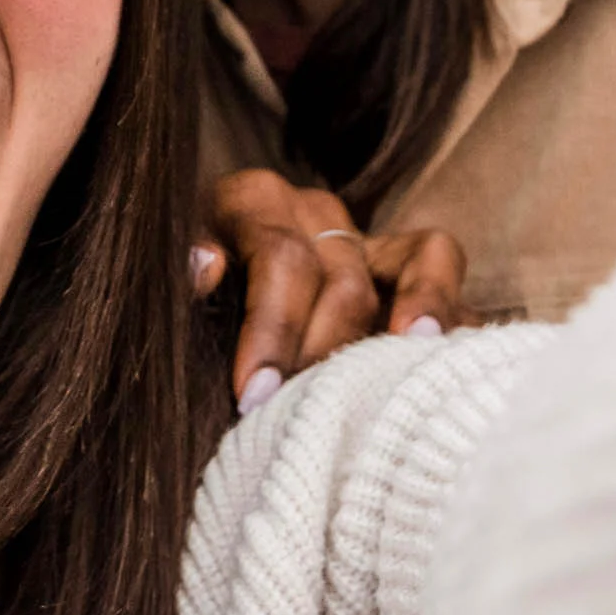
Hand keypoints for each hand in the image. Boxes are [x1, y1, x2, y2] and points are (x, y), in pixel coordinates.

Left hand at [194, 169, 468, 407]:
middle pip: (344, 276)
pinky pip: (449, 276)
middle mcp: (314, 211)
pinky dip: (453, 316)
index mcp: (250, 202)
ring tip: (404, 367)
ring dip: (415, 318)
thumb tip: (204, 265)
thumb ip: (175, 280)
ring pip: (418, 257)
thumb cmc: (182, 316)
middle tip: (301, 413)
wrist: (205, 307)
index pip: (279, 255)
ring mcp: (369, 237)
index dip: (271, 327)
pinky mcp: (411, 272)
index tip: (253, 395)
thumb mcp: (162, 297)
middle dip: (323, 350)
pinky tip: (447, 365)